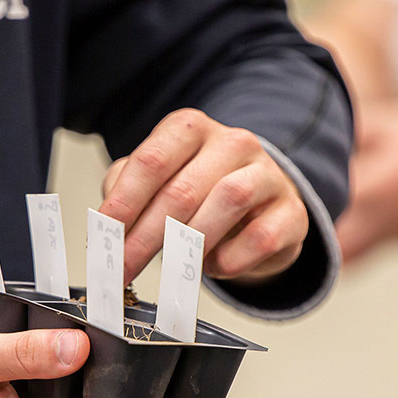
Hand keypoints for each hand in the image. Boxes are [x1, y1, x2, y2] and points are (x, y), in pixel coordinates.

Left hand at [100, 108, 307, 284]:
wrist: (261, 209)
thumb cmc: (201, 194)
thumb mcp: (159, 182)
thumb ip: (127, 190)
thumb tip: (106, 224)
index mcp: (191, 128)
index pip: (151, 161)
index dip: (123, 203)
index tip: (104, 238)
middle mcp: (233, 142)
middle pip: (182, 189)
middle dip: (146, 236)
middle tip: (124, 268)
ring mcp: (268, 174)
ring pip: (228, 201)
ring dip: (191, 243)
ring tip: (173, 267)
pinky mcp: (293, 212)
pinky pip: (260, 237)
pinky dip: (231, 260)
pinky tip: (214, 267)